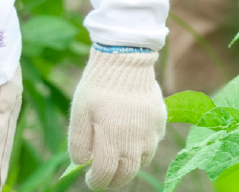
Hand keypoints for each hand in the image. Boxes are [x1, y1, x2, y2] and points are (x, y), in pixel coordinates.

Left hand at [68, 47, 166, 189]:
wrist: (126, 58)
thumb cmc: (98, 85)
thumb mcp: (79, 111)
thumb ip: (78, 141)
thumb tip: (81, 163)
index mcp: (112, 139)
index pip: (105, 174)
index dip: (96, 181)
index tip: (90, 180)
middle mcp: (134, 142)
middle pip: (125, 174)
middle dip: (112, 180)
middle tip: (102, 178)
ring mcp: (150, 134)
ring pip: (140, 162)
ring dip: (127, 166)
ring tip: (115, 159)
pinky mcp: (160, 123)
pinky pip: (151, 145)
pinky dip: (140, 150)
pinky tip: (129, 140)